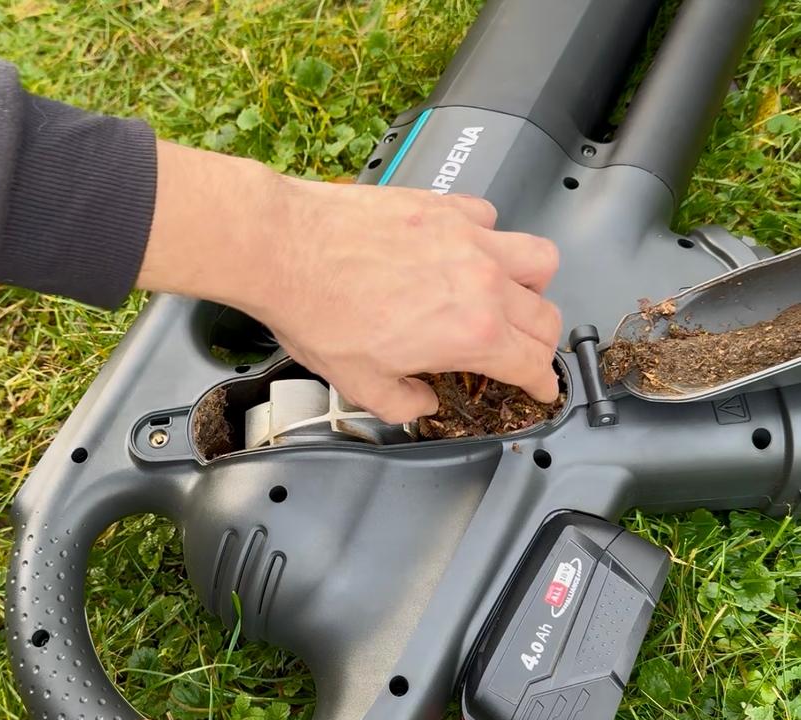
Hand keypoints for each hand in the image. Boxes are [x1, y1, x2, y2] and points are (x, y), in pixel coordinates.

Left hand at [137, 142, 561, 424]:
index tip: (540, 385)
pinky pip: (491, 218)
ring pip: (538, 260)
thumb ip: (403, 403)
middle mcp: (482, 281)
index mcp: (470, 333)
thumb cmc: (316, 309)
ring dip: (534, 285)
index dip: (542, 383)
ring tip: (511, 296)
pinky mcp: (444, 206)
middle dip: (539, 344)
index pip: (533, 363)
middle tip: (520, 352)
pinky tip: (466, 250)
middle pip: (545, 316)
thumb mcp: (360, 384)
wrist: (285, 248)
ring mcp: (468, 237)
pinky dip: (491, 237)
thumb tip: (421, 401)